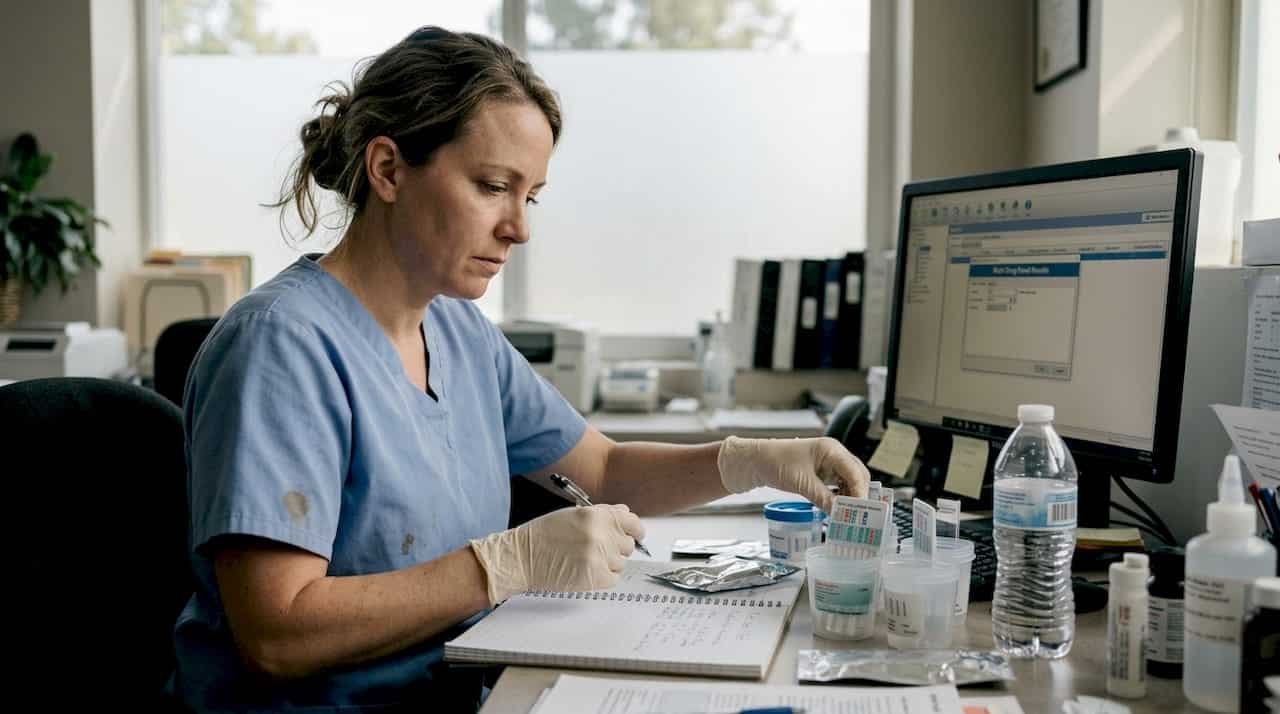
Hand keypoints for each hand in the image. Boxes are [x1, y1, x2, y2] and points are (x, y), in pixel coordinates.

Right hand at [469, 504, 645, 604]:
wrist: (522, 557)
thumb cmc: (543, 535)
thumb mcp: (573, 514)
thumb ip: (602, 513)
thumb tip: (625, 512)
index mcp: (597, 515)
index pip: (632, 522)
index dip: (635, 530)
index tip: (635, 535)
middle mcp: (601, 534)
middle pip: (628, 545)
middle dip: (616, 548)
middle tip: (596, 550)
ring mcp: (600, 557)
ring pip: (621, 563)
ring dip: (608, 563)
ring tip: (584, 560)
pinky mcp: (595, 577)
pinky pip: (613, 579)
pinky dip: (603, 578)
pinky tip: (585, 571)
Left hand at [717, 436, 869, 512]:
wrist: (755, 461)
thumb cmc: (775, 463)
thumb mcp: (802, 484)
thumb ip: (824, 499)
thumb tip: (841, 515)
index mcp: (831, 449)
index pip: (855, 472)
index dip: (860, 492)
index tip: (861, 512)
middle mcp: (833, 454)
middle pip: (857, 476)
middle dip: (858, 495)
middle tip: (857, 516)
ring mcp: (828, 463)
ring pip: (848, 482)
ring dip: (849, 497)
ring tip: (847, 515)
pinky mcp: (821, 472)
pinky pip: (837, 485)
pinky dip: (839, 497)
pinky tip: (836, 508)